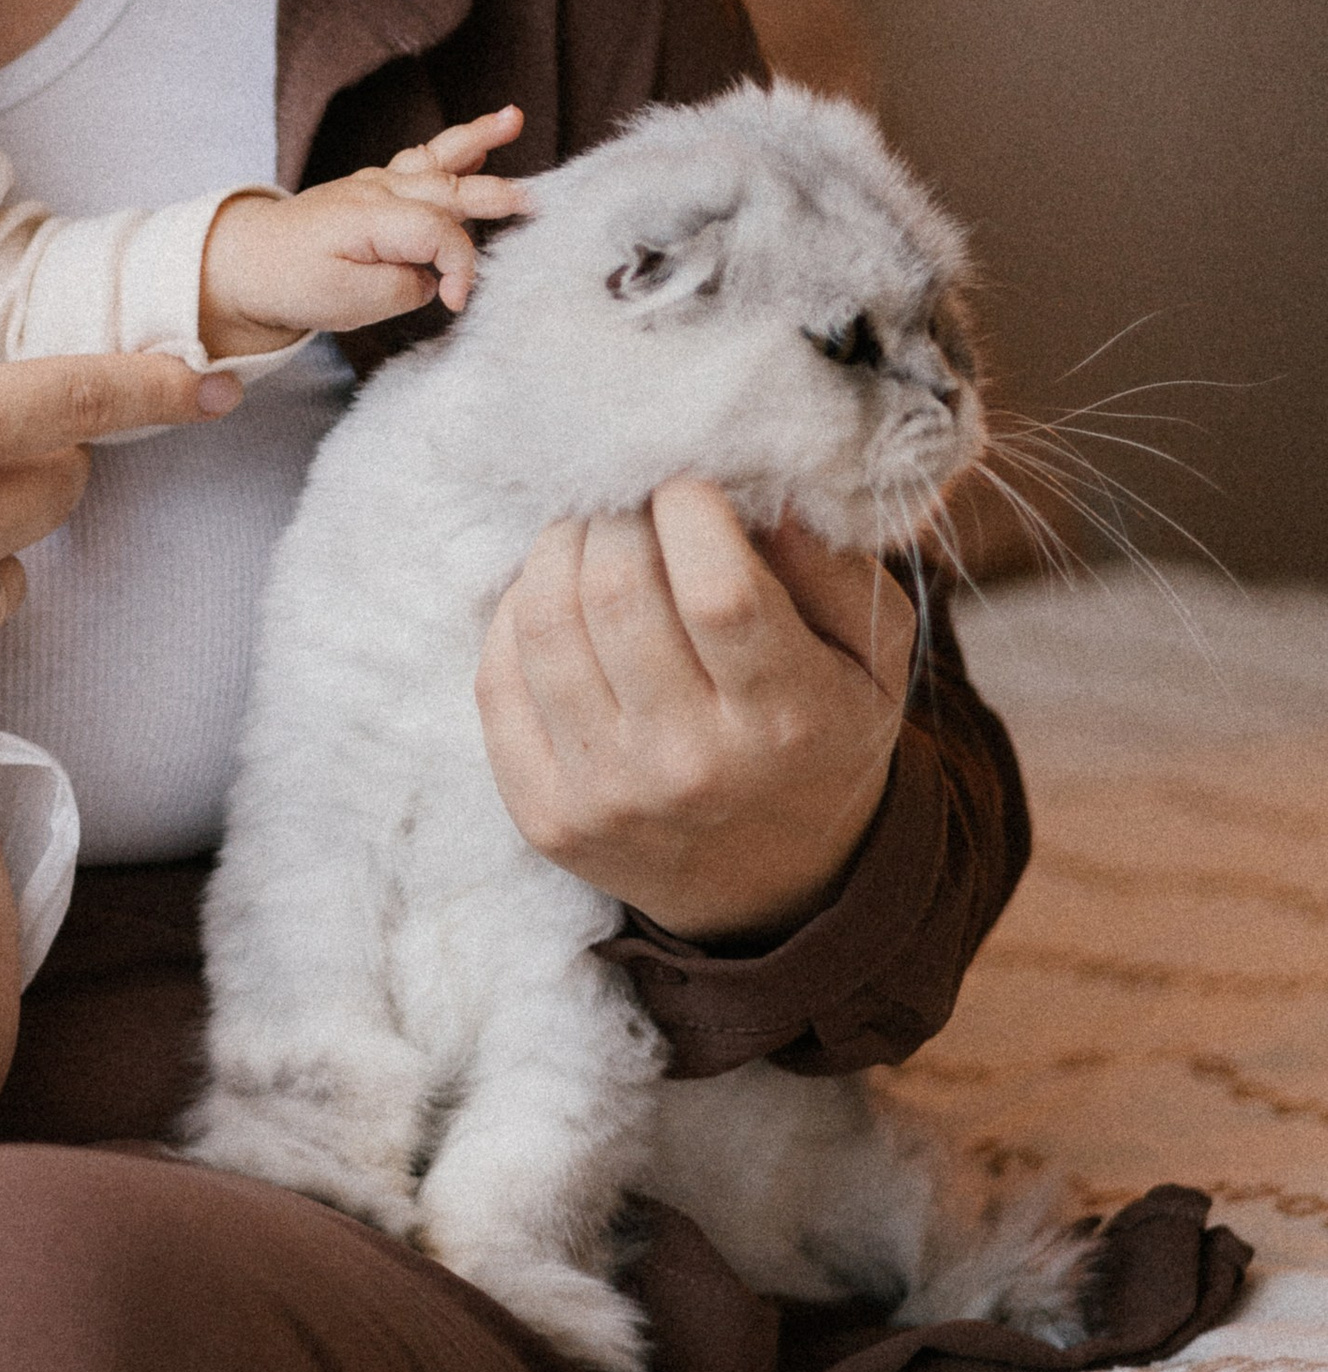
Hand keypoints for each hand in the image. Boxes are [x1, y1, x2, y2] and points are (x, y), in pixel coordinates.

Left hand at [200, 107, 530, 353]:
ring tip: (513, 119)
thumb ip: (403, 287)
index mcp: (373, 217)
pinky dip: (457, 148)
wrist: (244, 263)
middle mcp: (380, 191)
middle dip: (498, 196)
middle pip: (451, 189)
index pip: (442, 234)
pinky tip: (487, 140)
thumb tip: (436, 277)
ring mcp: (378, 184)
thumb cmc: (291, 282)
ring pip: (439, 160)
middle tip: (538, 203)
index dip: (462, 268)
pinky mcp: (377, 188)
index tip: (458, 301)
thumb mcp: (348, 302)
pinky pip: (425, 160)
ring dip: (480, 141)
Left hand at [475, 482, 914, 939]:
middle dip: (615, 516)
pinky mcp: (543, 815)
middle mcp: (691, 766)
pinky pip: (497, 680)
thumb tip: (764, 493)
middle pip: (617, 594)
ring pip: (544, 624)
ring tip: (588, 534)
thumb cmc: (823, 739)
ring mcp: (607, 795)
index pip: (717, 592)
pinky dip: (515, 616)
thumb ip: (835, 569)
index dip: (688, 510)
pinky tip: (552, 598)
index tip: (684, 482)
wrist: (772, 889)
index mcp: (787, 719)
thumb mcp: (874, 661)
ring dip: (557, 549)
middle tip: (628, 499)